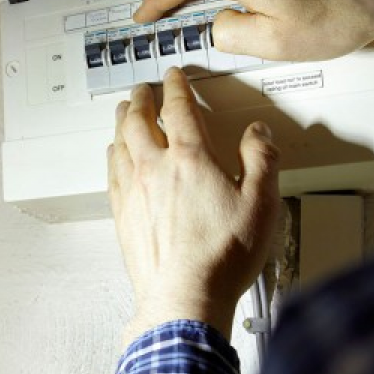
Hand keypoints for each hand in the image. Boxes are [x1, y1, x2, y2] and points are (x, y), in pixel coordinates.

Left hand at [110, 69, 280, 345]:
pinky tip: (114, 155)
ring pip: (119, 143)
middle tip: (142, 89)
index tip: (173, 75)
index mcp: (190, 159)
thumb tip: (258, 134)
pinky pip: (111, 172)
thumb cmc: (222, 258)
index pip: (178, 108)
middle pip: (138, 120)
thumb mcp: (261, 204)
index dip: (176, 86)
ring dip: (121, 122)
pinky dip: (112, 154)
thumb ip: (261, 161)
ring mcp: (133, 192)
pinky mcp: (122, 215)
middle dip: (140, 98)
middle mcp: (155, 169)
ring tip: (123, 112)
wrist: (185, 298)